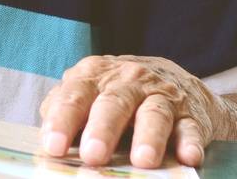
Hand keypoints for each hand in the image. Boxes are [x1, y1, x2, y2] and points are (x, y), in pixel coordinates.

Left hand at [38, 54, 223, 167]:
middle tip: (92, 155)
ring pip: (155, 114)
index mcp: (97, 75)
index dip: (63, 119)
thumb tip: (45, 136)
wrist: (175, 80)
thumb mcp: (90, 90)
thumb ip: (65, 107)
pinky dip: (190, 143)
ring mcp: (162, 95)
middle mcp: (129, 80)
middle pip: (114, 103)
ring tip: (143, 161)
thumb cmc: (120, 93)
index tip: (54, 145)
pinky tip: (188, 157)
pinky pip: (191, 128)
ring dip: (149, 137)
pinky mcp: (191, 115)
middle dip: (102, 129)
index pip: (76, 95)